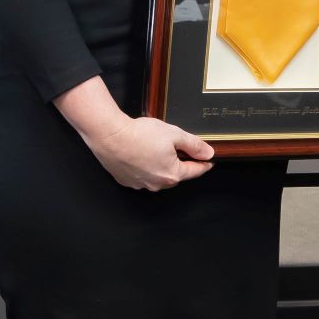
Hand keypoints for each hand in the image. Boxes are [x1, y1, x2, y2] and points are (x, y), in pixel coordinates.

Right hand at [53, 75, 213, 189]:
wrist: (109, 135)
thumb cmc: (140, 134)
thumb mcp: (174, 134)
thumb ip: (194, 145)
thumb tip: (208, 153)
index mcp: (172, 175)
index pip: (194, 171)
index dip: (203, 164)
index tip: (209, 162)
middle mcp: (157, 184)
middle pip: (175, 175)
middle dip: (180, 163)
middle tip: (178, 148)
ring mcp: (140, 184)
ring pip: (158, 176)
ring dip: (161, 166)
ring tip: (155, 148)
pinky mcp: (126, 181)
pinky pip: (141, 176)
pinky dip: (145, 167)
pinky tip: (141, 154)